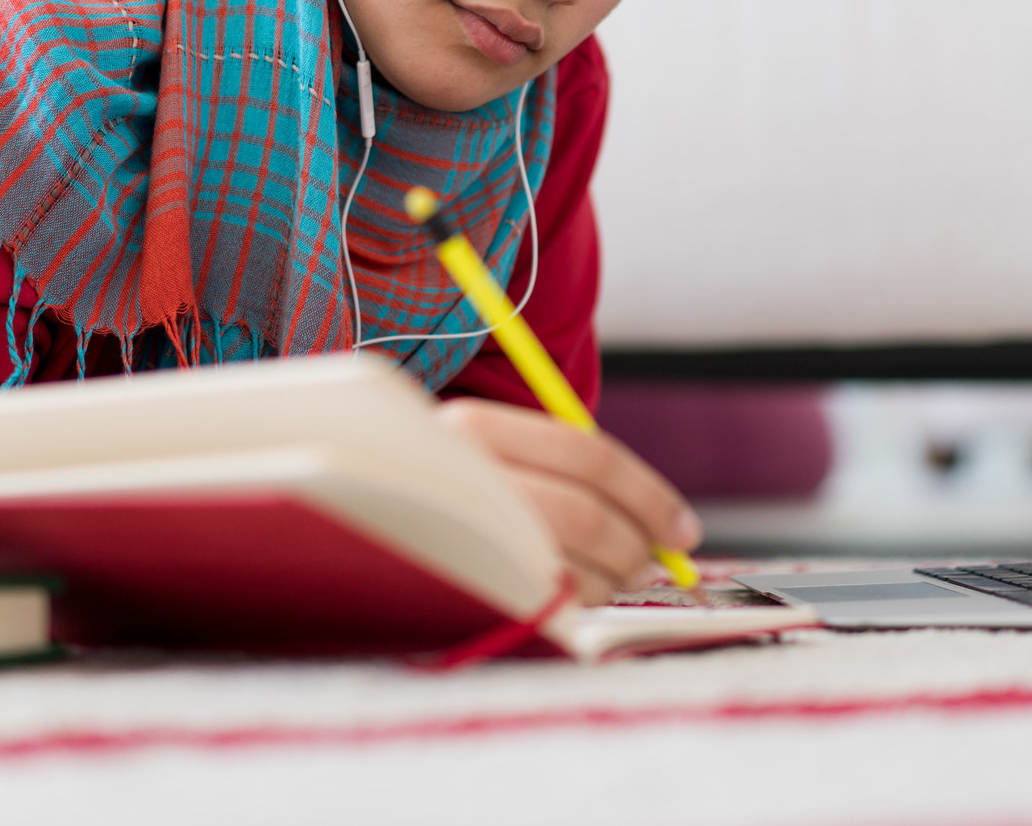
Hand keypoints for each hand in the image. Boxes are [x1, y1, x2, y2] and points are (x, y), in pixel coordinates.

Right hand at [437, 397, 701, 605]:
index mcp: (474, 427)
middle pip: (587, 516)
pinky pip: (540, 601)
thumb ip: (560, 468)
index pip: (590, 456)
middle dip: (639, 546)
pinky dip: (577, 602)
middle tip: (658, 562)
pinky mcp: (457, 584)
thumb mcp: (486, 452)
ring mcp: (457, 532)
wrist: (348, 517)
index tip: (683, 527)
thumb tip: (656, 517)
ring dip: (613, 580)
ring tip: (621, 579)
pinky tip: (579, 594)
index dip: (650, 494)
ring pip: (569, 564)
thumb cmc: (440, 484)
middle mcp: (462, 476)